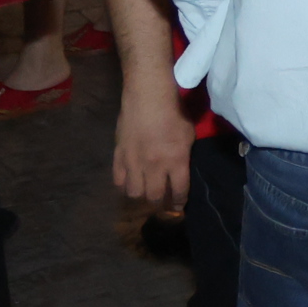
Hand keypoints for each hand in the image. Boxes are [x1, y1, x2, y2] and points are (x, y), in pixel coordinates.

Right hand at [113, 87, 193, 212]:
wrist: (147, 97)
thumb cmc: (174, 112)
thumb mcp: (189, 134)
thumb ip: (184, 156)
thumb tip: (181, 171)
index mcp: (176, 160)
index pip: (179, 191)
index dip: (180, 203)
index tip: (179, 209)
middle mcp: (154, 166)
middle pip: (155, 197)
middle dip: (160, 205)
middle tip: (161, 205)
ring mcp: (134, 162)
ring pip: (134, 193)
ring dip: (141, 198)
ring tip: (144, 197)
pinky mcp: (119, 156)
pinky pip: (118, 181)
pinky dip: (124, 187)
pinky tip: (129, 186)